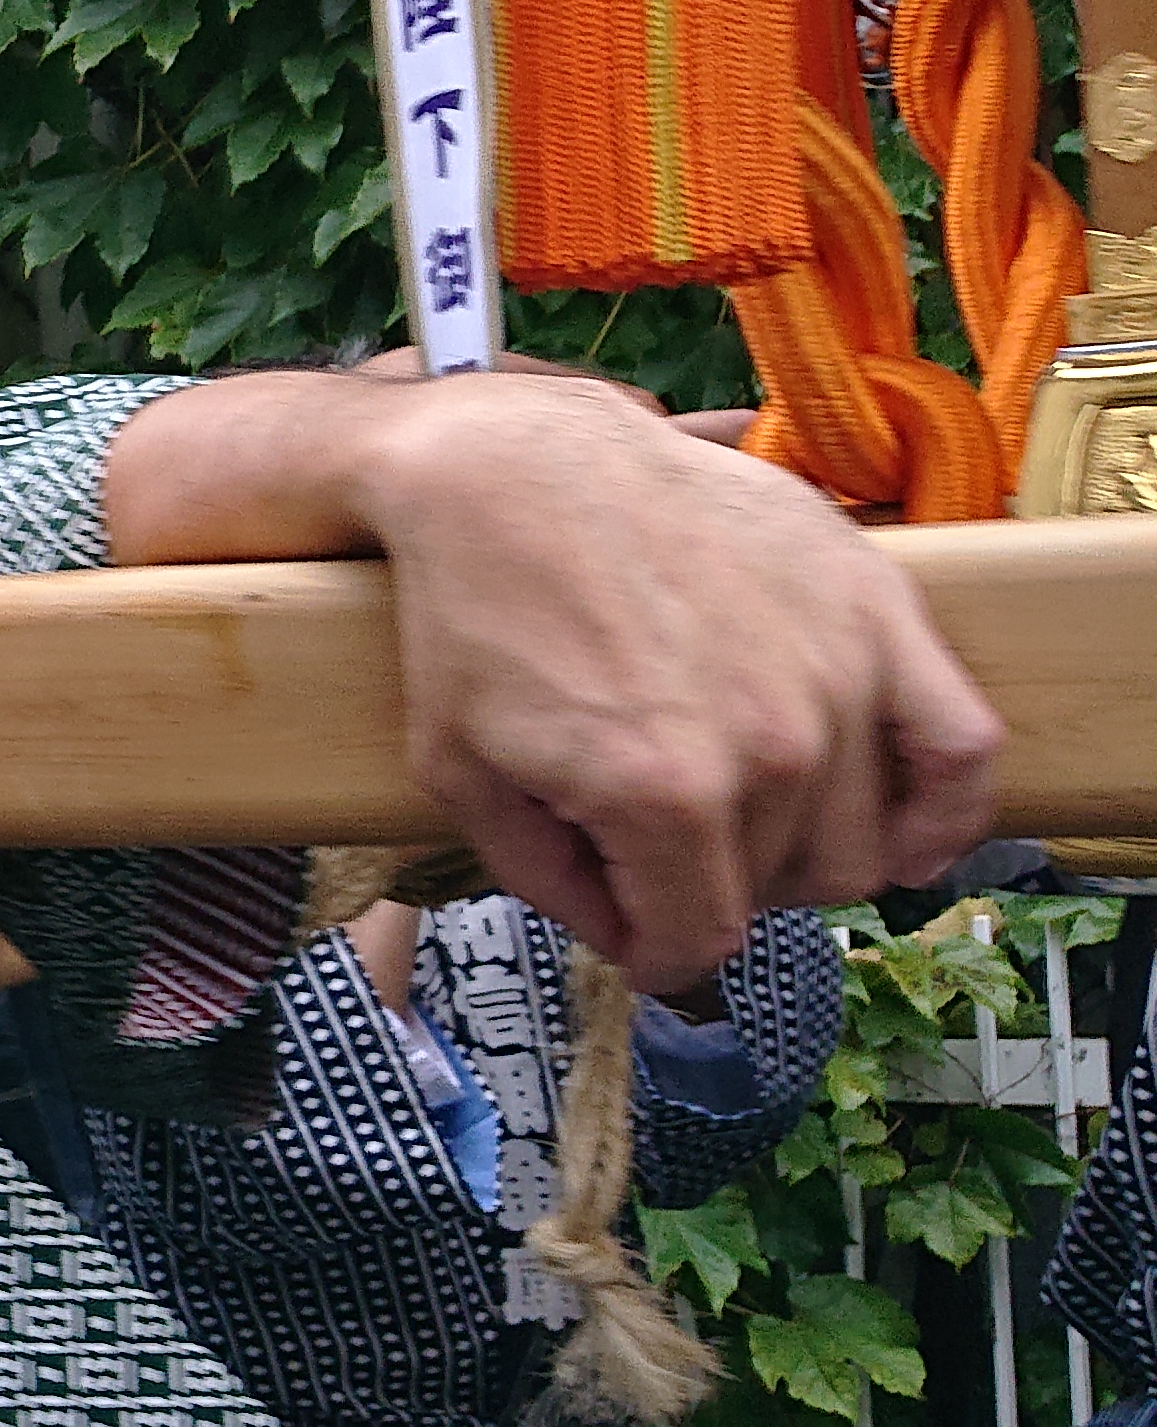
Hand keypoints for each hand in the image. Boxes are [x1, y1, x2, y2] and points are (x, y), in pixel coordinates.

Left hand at [348, 381, 999, 989]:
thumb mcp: (464, 773)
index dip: (660, 953)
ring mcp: (834, 673)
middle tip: (667, 848)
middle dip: (715, 886)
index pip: (700, 936)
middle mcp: (768, 742)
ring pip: (859, 841)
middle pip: (778, 889)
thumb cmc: (479, 612)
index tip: (645, 942)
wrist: (517, 473)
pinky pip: (963, 744)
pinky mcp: (877, 608)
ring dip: (800, 850)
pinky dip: (946, 810)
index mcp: (661, 793)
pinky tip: (909, 839)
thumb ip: (549, 883)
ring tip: (740, 817)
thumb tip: (630, 941)